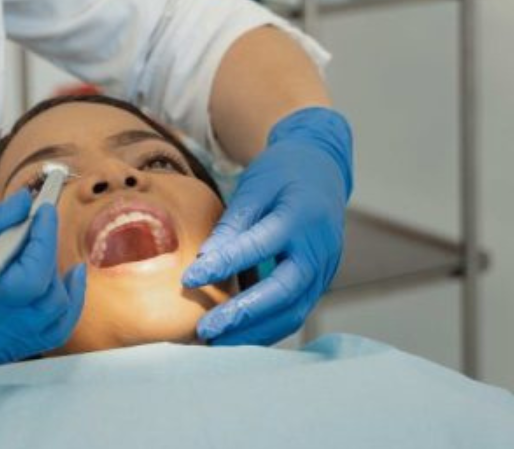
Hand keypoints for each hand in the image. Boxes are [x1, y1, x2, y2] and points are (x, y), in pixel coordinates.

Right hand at [0, 191, 86, 404]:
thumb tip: (24, 203)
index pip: (32, 273)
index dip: (45, 237)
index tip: (43, 209)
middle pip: (48, 298)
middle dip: (51, 256)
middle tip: (40, 225)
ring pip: (53, 324)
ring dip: (65, 291)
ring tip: (62, 261)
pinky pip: (40, 338)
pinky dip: (55, 314)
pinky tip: (54, 289)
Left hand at [182, 106, 352, 345]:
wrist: (322, 170)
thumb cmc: (282, 175)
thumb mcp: (256, 187)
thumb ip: (233, 224)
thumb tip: (204, 259)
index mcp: (300, 217)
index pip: (259, 246)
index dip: (223, 264)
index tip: (188, 279)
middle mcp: (318, 250)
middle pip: (284, 292)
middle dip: (243, 315)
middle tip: (205, 330)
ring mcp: (325, 270)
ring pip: (293, 312)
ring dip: (255, 332)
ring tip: (216, 343)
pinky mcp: (320, 283)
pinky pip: (296, 312)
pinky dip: (268, 328)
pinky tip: (238, 337)